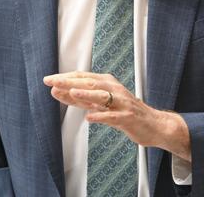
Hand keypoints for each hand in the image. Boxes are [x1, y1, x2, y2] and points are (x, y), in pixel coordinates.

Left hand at [44, 71, 190, 160]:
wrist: (154, 125)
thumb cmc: (125, 113)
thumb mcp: (103, 104)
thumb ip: (83, 100)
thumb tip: (60, 92)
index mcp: (108, 84)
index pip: (83, 78)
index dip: (65, 78)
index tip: (49, 80)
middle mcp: (114, 90)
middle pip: (89, 84)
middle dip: (70, 82)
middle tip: (52, 82)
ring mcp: (122, 103)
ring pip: (102, 96)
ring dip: (86, 94)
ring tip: (71, 93)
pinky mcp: (128, 118)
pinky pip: (113, 117)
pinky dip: (101, 116)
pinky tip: (90, 118)